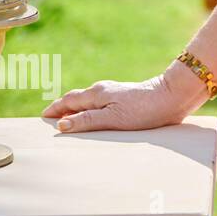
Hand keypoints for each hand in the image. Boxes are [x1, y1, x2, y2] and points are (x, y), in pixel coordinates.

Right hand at [40, 67, 205, 132]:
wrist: (174, 97)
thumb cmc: (145, 110)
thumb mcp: (113, 118)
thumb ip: (87, 121)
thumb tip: (62, 125)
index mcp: (96, 94)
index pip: (68, 101)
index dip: (54, 109)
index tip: (42, 118)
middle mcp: (104, 90)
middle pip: (76, 99)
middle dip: (62, 109)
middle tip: (50, 122)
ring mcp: (115, 93)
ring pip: (89, 101)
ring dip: (77, 110)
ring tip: (68, 123)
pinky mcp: (126, 98)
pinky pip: (101, 104)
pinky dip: (91, 111)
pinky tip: (95, 119)